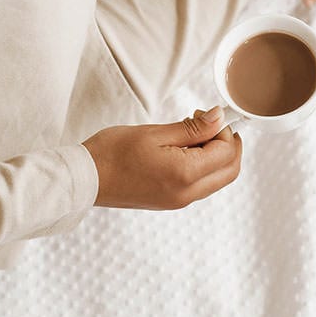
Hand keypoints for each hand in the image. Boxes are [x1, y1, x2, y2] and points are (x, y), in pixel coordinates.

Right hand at [82, 106, 240, 209]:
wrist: (85, 179)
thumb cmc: (112, 153)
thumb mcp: (156, 132)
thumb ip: (193, 128)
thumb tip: (219, 118)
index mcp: (185, 175)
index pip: (227, 152)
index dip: (225, 130)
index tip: (209, 114)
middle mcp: (187, 193)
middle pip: (230, 171)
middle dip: (229, 144)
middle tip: (210, 124)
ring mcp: (180, 201)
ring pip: (218, 178)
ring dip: (216, 155)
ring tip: (191, 133)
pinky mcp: (171, 201)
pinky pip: (201, 184)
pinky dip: (202, 165)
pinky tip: (183, 148)